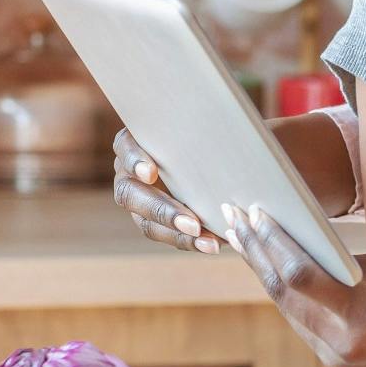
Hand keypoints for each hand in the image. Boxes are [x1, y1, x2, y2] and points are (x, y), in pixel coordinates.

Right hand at [112, 128, 221, 253]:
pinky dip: (187, 241)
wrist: (214, 150)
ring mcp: (139, 198)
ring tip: (206, 241)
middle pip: (131, 194)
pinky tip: (211, 244)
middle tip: (193, 223)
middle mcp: (129, 171)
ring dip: (176, 234)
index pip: (126, 147)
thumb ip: (212, 124)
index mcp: (135, 140)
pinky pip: (165, 234)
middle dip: (162, 210)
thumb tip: (239, 122)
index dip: (135, 160)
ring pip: (146, 222)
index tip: (151, 172)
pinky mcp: (153, 219)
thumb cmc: (210, 128)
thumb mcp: (209, 121)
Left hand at [221, 202, 365, 366]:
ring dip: (267, 274)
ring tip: (247, 238)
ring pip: (290, 312)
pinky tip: (276, 269)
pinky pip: (306, 324)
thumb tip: (313, 250)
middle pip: (285, 297)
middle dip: (258, 255)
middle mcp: (343, 347)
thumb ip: (352, 260)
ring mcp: (341, 361)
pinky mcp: (344, 364)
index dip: (273, 243)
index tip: (255, 212)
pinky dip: (290, 294)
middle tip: (234, 219)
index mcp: (361, 319)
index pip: (300, 278)